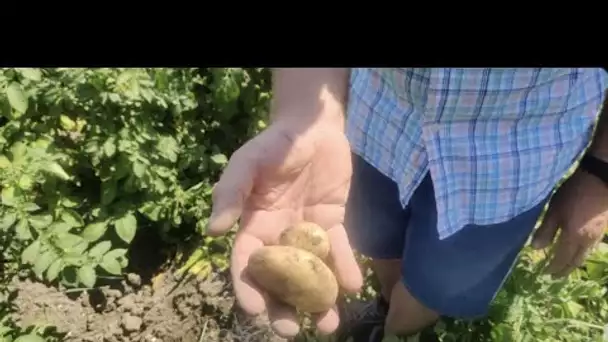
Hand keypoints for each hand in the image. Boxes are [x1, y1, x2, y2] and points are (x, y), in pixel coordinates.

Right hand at [207, 117, 362, 336]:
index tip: (255, 311)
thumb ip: (230, 192)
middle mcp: (279, 236)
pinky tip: (351, 285)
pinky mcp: (333, 224)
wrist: (312, 128)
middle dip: (283, 307)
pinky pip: (339, 251)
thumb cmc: (274, 144)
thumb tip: (212, 232)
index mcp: (253, 225)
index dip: (248, 288)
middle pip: (279, 279)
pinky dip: (345, 269)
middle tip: (291, 330)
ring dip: (319, 300)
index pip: (247, 264)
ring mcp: (308, 233)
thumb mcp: (247, 163)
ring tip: (328, 324)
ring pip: (311, 273)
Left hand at [532, 169, 607, 277]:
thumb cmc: (574, 193)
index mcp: (573, 237)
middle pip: (576, 261)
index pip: (562, 259)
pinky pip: (591, 247)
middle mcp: (587, 240)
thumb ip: (545, 230)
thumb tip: (535, 248)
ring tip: (566, 266)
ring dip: (574, 263)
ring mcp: (598, 235)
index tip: (545, 273)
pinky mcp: (603, 227)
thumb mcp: (554, 210)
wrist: (601, 179)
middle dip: (565, 270)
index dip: (553, 268)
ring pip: (585, 255)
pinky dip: (582, 253)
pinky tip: (579, 249)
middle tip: (555, 275)